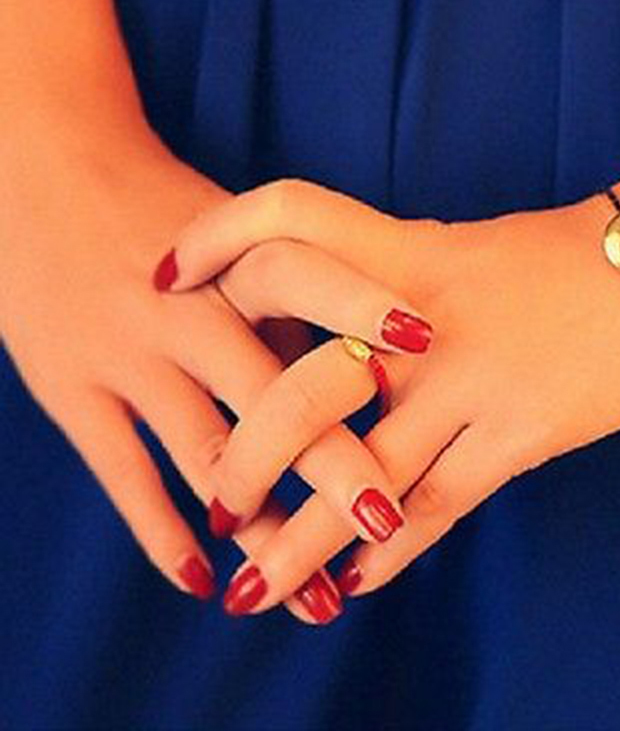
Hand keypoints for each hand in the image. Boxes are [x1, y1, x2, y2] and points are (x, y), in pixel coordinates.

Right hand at [0, 139, 412, 622]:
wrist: (45, 170)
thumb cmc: (163, 206)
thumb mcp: (233, 229)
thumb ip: (295, 289)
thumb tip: (377, 352)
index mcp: (235, 258)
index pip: (311, 279)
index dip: (366, 307)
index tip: (425, 346)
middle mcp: (187, 309)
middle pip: (271, 393)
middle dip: (331, 463)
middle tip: (386, 523)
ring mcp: (127, 352)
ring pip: (205, 454)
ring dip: (262, 529)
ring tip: (315, 599)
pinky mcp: (72, 389)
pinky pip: (124, 475)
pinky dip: (160, 534)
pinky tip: (201, 579)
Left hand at [166, 177, 619, 608]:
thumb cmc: (553, 259)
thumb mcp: (461, 250)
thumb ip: (388, 283)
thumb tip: (322, 336)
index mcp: (405, 252)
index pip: (289, 219)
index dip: (218, 236)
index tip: (169, 276)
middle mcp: (424, 319)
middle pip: (303, 391)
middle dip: (245, 459)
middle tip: (214, 504)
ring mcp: (472, 381)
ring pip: (365, 476)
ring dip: (302, 541)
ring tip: (253, 585)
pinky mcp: (522, 435)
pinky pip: (438, 506)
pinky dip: (390, 550)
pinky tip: (355, 580)